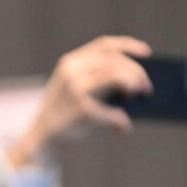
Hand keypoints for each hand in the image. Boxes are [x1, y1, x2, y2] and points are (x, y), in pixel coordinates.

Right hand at [6, 35, 152, 169]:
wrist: (40, 140)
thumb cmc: (63, 115)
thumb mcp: (71, 87)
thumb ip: (94, 75)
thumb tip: (134, 76)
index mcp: (70, 63)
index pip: (105, 45)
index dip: (128, 46)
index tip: (146, 53)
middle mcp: (72, 72)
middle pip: (116, 61)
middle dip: (137, 72)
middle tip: (146, 87)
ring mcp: (76, 90)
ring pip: (117, 76)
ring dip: (134, 85)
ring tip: (139, 97)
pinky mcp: (82, 111)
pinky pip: (113, 112)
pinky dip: (122, 122)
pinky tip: (122, 130)